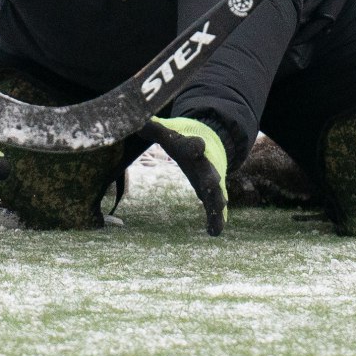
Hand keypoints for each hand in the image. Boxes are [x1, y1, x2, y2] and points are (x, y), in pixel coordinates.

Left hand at [141, 116, 228, 234]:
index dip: (194, 145)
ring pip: (217, 193)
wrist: (210, 143)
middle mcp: (206, 164)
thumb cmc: (183, 140)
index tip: (198, 146)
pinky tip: (215, 232)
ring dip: (217, 202)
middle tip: (212, 184)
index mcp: (194, 147)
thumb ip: (153, 128)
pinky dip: (216, 219)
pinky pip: (216, 208)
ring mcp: (212, 180)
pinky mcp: (213, 193)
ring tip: (219, 210)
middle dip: (211, 177)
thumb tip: (136, 123)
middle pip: (210, 171)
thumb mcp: (169, 132)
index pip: (193, 144)